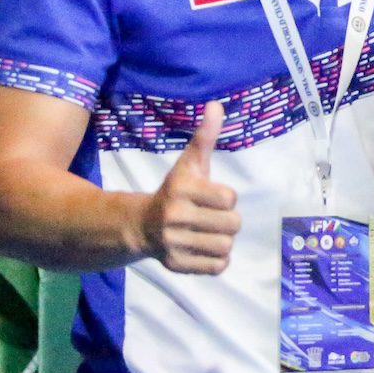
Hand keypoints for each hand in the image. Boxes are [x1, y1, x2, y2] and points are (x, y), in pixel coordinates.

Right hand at [138, 101, 240, 272]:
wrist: (140, 226)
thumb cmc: (175, 191)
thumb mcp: (190, 163)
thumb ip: (205, 136)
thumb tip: (216, 105)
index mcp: (181, 190)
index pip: (230, 198)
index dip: (226, 198)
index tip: (211, 197)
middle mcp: (174, 217)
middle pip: (233, 225)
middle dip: (227, 221)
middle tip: (210, 217)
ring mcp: (173, 244)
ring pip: (226, 247)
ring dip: (222, 240)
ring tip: (206, 233)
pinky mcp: (175, 266)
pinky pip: (217, 267)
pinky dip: (216, 260)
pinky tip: (202, 248)